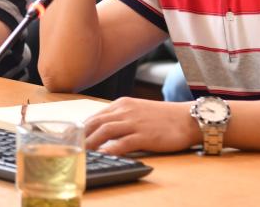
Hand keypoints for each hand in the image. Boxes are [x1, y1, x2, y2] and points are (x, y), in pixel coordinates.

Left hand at [83, 97, 198, 154]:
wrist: (187, 119)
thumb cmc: (163, 117)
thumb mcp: (138, 110)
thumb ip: (121, 117)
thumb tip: (103, 130)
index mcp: (122, 104)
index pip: (95, 116)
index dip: (81, 127)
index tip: (72, 137)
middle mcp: (125, 111)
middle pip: (95, 122)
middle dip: (81, 135)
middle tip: (72, 146)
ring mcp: (134, 123)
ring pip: (105, 131)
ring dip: (91, 142)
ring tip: (82, 152)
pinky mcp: (145, 135)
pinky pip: (123, 143)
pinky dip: (110, 149)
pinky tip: (103, 155)